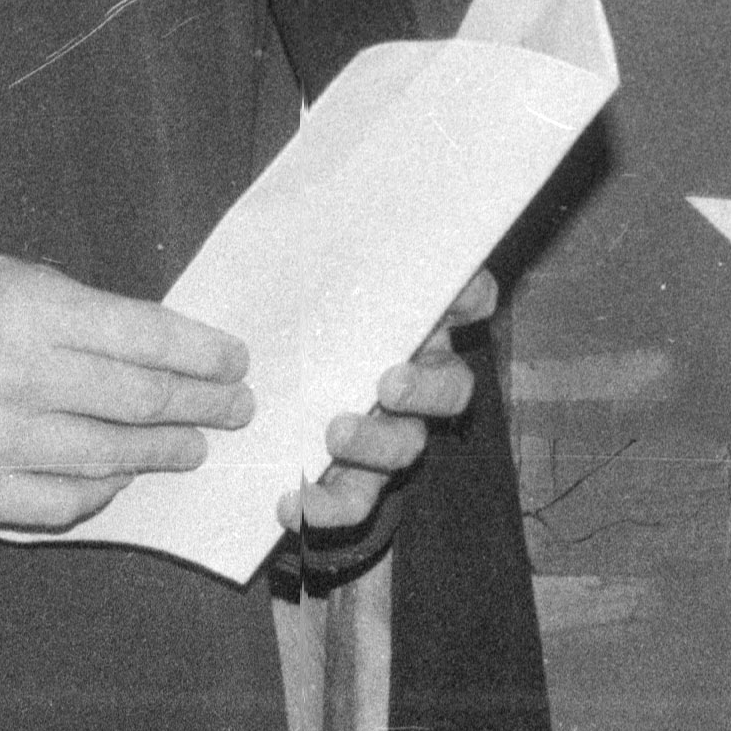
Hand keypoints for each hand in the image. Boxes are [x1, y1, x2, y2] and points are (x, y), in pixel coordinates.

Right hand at [0, 257, 252, 533]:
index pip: (146, 336)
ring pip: (110, 457)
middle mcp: (12, 372)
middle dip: (203, 406)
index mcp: (28, 307)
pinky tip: (121, 479)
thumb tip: (168, 352)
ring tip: (192, 446)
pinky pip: (62, 503)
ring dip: (164, 453)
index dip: (204, 354)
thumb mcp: (8, 280)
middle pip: (140, 400)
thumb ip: (82, 314)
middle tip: (234, 409)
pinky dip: (103, 494)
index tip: (235, 363)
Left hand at [282, 271, 497, 542]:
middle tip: (389, 384)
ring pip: (405, 448)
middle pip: (450, 390)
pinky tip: (291, 502)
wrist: (259, 373)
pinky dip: (325, 506)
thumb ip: (344, 253)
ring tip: (334, 437)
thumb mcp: (316, 275)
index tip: (466, 300)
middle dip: (424, 390)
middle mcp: (417, 382)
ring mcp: (388, 433)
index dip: (472, 298)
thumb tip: (358, 223)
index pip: (467, 300)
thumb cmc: (299, 315)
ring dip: (375, 445)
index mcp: (417, 326)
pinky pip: (352, 500)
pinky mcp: (352, 478)